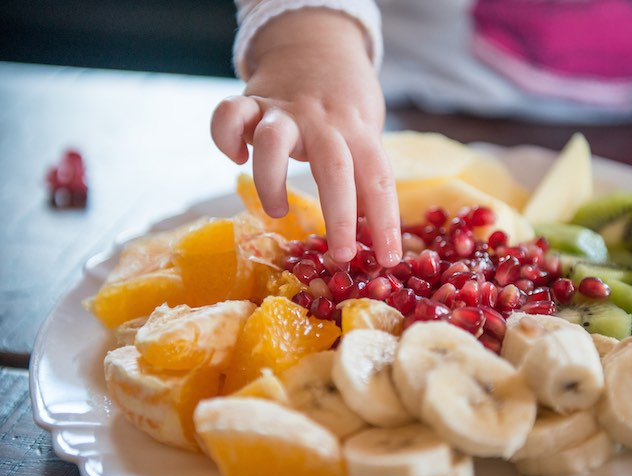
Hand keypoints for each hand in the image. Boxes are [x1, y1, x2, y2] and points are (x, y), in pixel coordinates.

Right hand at [211, 8, 401, 265]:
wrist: (315, 44)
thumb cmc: (344, 107)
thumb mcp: (364, 135)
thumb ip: (364, 177)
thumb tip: (374, 237)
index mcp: (357, 131)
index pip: (378, 177)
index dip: (386, 221)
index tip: (390, 260)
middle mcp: (323, 120)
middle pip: (334, 166)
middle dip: (339, 215)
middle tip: (341, 255)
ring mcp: (284, 109)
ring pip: (274, 140)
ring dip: (272, 180)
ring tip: (276, 211)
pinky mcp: (250, 101)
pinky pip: (228, 114)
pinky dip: (225, 137)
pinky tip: (236, 157)